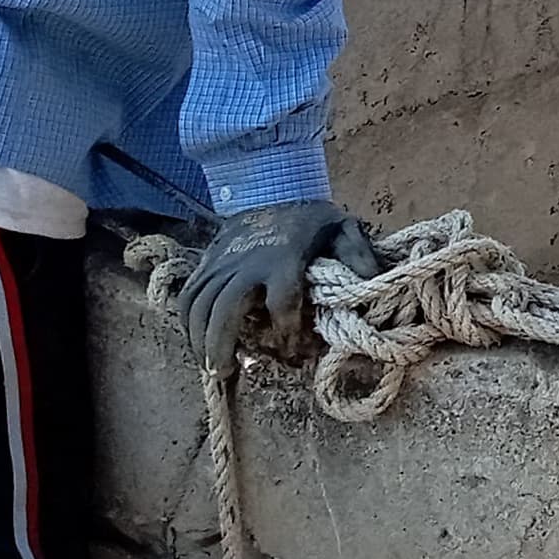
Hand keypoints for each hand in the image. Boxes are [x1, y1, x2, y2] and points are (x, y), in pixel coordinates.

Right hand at [178, 200, 380, 375]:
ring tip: (210, 367)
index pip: (282, 301)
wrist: (273, 186)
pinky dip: (187, 322)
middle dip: (221, 343)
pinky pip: (188, 295)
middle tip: (225, 372)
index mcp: (284, 258)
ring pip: (199, 305)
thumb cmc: (311, 220)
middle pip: (225, 308)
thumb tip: (371, 283)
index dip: (287, 331)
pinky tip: (196, 343)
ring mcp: (222, 262)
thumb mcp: (343, 230)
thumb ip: (357, 256)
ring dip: (199, 339)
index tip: (295, 353)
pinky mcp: (206, 262)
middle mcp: (247, 262)